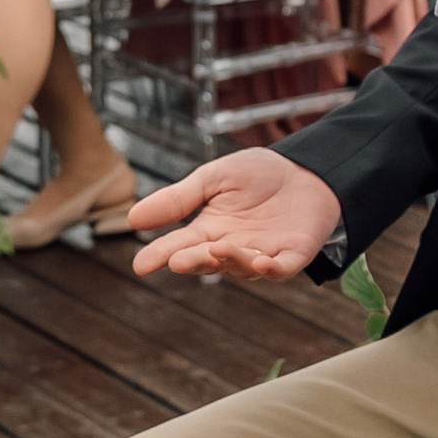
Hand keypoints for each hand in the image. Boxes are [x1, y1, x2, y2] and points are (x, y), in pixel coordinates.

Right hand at [130, 148, 342, 280]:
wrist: (305, 168)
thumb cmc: (257, 174)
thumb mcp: (212, 178)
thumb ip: (179, 199)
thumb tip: (132, 217)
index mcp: (209, 230)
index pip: (180, 245)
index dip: (161, 256)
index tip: (141, 265)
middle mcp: (232, 248)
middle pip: (209, 261)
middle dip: (194, 261)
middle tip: (179, 259)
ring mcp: (262, 254)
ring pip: (242, 267)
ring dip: (231, 260)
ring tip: (219, 248)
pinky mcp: (293, 255)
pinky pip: (281, 269)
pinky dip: (272, 270)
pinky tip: (261, 262)